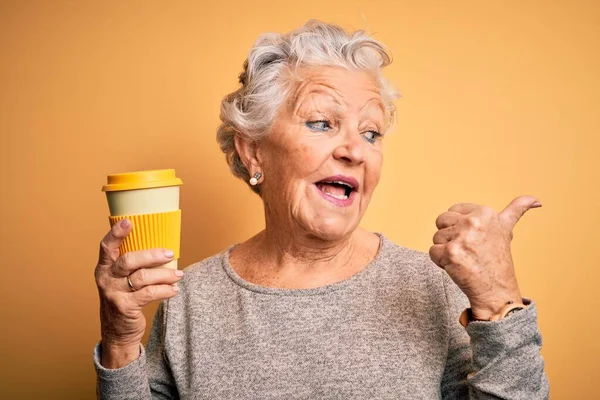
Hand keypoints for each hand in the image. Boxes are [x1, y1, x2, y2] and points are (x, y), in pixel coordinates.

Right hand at [94, 219, 182, 366]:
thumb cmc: (124, 298)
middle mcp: (106, 279)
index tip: (129, 221)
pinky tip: (174, 290)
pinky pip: (149, 293)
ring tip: (179, 276)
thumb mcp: (120, 280)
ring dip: (165, 275)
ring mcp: (114, 294)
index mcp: (104, 267)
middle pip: (129, 260)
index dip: (116, 233)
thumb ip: (132, 265)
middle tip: (170, 253)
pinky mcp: (125, 307)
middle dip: (152, 255)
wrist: (117, 332)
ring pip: (142, 277)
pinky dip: (165, 290)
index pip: (107, 247)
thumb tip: (162, 248)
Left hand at [429, 195, 541, 319]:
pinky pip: (432, 252)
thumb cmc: (498, 259)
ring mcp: (461, 238)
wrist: (496, 290)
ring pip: (436, 238)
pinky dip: (440, 262)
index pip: (452, 211)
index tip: (473, 239)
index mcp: (485, 212)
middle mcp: (473, 222)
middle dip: (450, 236)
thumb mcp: (506, 229)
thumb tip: (536, 200)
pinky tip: (457, 267)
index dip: (458, 226)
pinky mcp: (450, 253)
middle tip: (468, 250)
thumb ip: (517, 209)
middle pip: (441, 221)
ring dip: (446, 250)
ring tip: (465, 258)